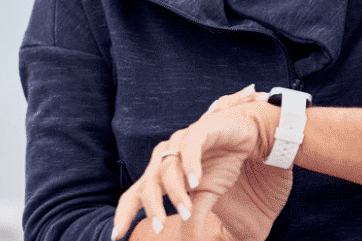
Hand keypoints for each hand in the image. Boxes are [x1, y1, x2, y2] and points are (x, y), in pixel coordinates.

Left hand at [112, 85, 289, 240]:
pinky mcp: (198, 131)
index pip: (136, 194)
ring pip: (167, 169)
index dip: (124, 213)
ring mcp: (179, 142)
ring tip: (186, 211)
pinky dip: (190, 166)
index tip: (116, 236)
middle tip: (159, 228)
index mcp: (160, 172)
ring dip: (176, 193)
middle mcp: (165, 156)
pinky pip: (189, 149)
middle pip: (148, 183)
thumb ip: (193, 216)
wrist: (245, 137)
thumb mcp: (206, 195)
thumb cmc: (220, 164)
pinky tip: (195, 182)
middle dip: (152, 207)